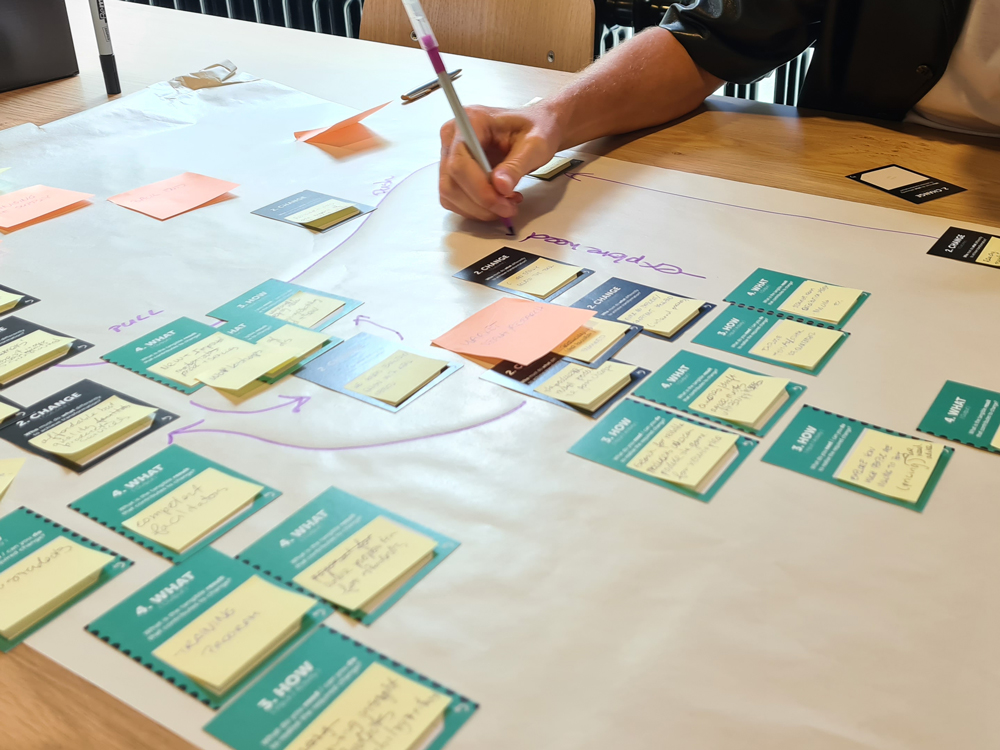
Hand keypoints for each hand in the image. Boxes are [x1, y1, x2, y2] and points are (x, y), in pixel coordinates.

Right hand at [439, 104, 562, 221]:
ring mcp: (448, 154)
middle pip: (451, 182)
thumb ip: (516, 165)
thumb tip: (500, 187)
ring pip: (450, 194)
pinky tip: (496, 201)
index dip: (479, 190)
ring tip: (506, 203)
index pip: (459, 163)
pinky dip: (475, 208)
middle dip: (480, 203)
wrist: (534, 128)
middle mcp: (452, 136)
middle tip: (509, 208)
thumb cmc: (535, 129)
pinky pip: (453, 198)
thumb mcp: (535, 145)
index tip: (504, 203)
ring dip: (478, 209)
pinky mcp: (452, 171)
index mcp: (469, 121)